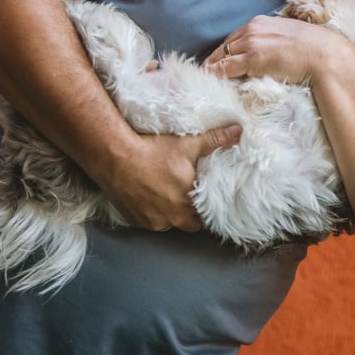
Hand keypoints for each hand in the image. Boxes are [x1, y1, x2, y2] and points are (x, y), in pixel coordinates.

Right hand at [94, 124, 241, 231]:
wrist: (115, 156)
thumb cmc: (153, 151)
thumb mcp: (188, 143)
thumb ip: (216, 140)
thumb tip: (239, 130)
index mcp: (189, 202)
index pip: (207, 215)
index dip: (206, 206)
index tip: (203, 197)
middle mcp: (173, 217)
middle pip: (190, 223)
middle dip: (190, 212)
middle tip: (186, 194)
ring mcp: (153, 221)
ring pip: (169, 223)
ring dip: (170, 213)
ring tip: (166, 194)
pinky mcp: (136, 221)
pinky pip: (150, 223)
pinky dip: (152, 213)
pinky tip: (149, 197)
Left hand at [203, 15, 354, 82]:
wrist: (324, 55)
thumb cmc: (314, 48)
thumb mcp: (290, 37)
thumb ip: (276, 40)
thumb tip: (273, 52)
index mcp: (262, 22)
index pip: (235, 37)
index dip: (226, 51)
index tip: (219, 61)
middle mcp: (253, 29)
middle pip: (225, 46)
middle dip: (215, 59)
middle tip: (206, 71)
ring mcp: (252, 43)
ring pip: (222, 56)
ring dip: (212, 68)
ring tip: (204, 78)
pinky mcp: (253, 59)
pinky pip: (226, 68)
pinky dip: (215, 74)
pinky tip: (209, 80)